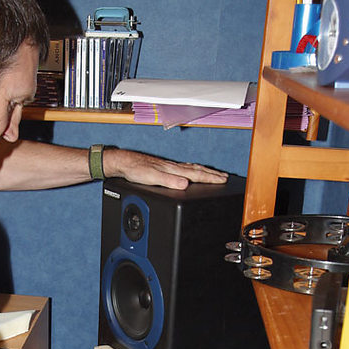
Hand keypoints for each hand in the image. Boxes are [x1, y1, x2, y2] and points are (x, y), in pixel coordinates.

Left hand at [104, 148, 227, 189]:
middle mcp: (172, 167)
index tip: (223, 180)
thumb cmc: (135, 170)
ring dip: (204, 172)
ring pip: (191, 169)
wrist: (123, 163)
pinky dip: (193, 170)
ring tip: (214, 174)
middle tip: (225, 177)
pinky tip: (190, 173)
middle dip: (212, 174)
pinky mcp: (163, 168)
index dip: (210, 178)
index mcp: (172, 169)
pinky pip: (184, 169)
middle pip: (197, 170)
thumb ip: (168, 181)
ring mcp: (168, 167)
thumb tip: (185, 185)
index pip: (196, 175)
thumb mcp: (151, 178)